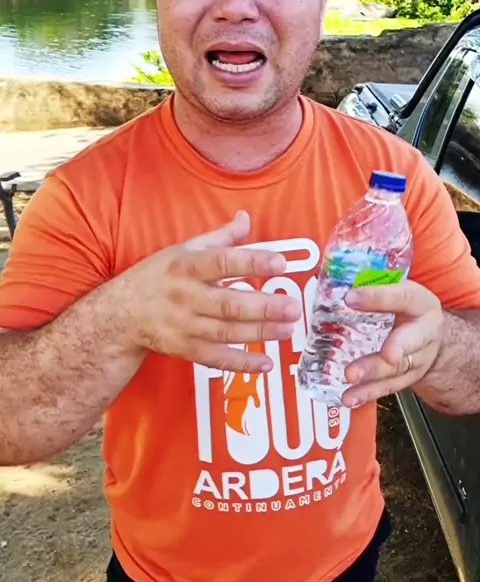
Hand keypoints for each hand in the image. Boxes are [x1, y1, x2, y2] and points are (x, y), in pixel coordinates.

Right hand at [117, 211, 300, 372]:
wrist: (119, 314)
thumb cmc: (156, 277)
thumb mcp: (182, 250)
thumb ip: (219, 237)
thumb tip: (246, 218)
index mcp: (186, 266)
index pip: (222, 262)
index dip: (251, 263)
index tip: (279, 262)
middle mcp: (185, 296)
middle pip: (228, 304)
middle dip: (263, 307)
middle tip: (293, 306)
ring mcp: (184, 325)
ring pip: (226, 332)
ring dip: (259, 332)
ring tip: (287, 328)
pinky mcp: (184, 349)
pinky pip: (216, 358)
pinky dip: (241, 363)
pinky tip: (265, 363)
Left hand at [341, 280, 443, 406]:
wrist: (430, 335)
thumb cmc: (405, 308)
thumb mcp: (397, 290)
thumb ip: (371, 287)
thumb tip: (330, 281)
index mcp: (420, 303)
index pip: (402, 297)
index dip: (378, 297)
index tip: (350, 298)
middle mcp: (424, 333)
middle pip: (411, 341)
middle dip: (397, 347)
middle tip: (386, 353)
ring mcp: (416, 360)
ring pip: (397, 369)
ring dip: (373, 375)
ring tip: (351, 377)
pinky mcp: (405, 379)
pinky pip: (386, 388)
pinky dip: (367, 394)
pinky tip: (349, 398)